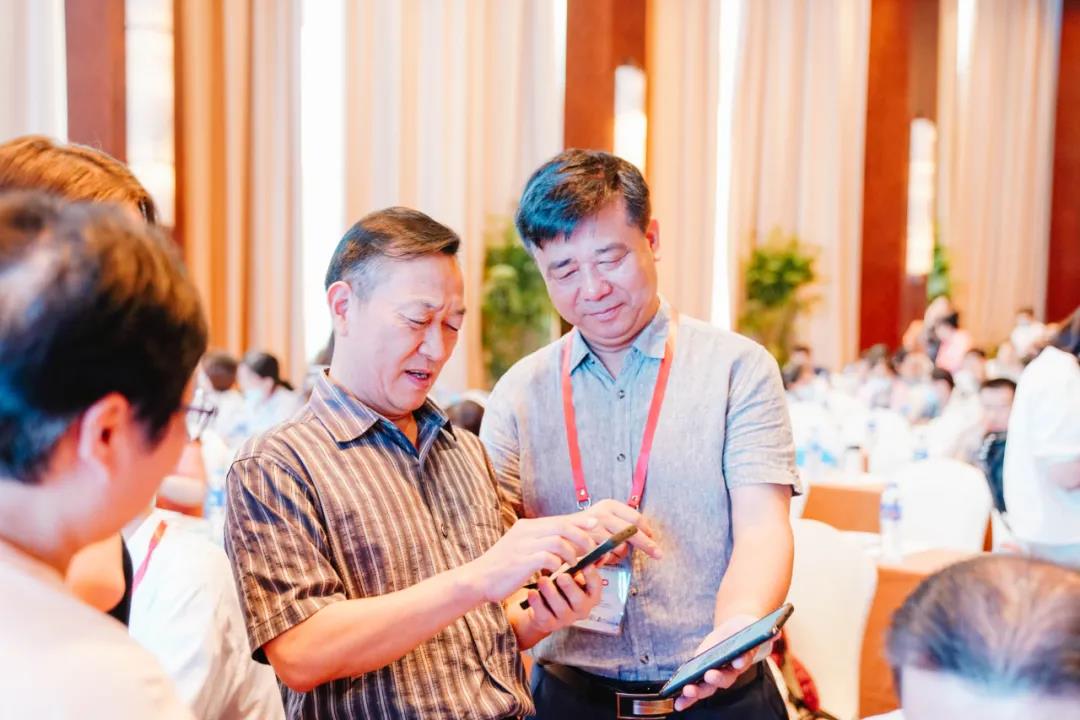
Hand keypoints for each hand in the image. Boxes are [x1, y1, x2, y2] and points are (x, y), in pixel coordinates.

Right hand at [464, 514, 599, 602]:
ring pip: (557, 540)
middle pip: (562, 525)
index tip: (595, 525)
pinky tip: (558, 571)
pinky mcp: (521, 560)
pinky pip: (547, 557)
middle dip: (581, 536)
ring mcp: (522, 545)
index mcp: (526, 526)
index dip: (579, 521)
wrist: (478, 579)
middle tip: (591, 549)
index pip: (559, 519)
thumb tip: (566, 544)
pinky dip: (558, 564)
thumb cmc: (503, 568)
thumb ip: (541, 543)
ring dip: (571, 552)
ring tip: (574, 563)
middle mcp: (525, 531)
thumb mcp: (522, 549)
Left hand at [520, 565, 602, 634]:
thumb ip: (581, 562)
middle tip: (561, 576)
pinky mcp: (549, 624)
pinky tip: (532, 593)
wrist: (543, 607)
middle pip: (579, 600)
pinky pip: (544, 615)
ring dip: (551, 593)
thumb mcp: (572, 573)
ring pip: (561, 608)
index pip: (596, 586)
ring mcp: (566, 619)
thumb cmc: (560, 585)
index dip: (591, 576)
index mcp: (590, 595)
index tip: (585, 565)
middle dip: (570, 587)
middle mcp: (581, 609)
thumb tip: (601, 550)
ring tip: (542, 580)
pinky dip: (537, 603)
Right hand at [578, 499, 662, 561]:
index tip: (654, 540)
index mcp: (609, 505)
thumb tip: (646, 537)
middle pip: (633, 531)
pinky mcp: (588, 540)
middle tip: (658, 554)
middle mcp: (603, 513)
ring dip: (619, 555)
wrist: (553, 535)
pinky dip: (606, 560)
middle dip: (647, 544)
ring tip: (608, 557)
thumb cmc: (581, 532)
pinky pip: (606, 556)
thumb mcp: (602, 522)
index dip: (647, 531)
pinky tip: (598, 560)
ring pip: (620, 546)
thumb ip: (620, 527)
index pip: (636, 519)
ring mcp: (595, 526)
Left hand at [673, 614, 775, 712]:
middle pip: (724, 678)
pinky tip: (677, 704)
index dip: (742, 660)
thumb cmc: (743, 630)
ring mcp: (716, 675)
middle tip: (709, 675)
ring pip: (708, 687)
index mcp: (744, 658)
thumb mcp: (750, 625)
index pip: (744, 660)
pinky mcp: (702, 676)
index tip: (739, 660)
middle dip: (717, 678)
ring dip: (697, 691)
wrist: (734, 632)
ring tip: (687, 689)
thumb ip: (761, 630)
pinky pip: (695, 689)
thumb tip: (775, 631)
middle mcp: (731, 672)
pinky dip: (687, 698)